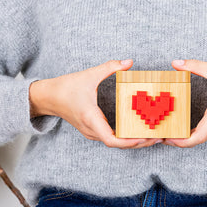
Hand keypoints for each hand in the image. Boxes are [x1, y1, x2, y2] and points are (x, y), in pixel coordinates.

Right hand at [29, 59, 159, 148]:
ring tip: (153, 134)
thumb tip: (129, 62)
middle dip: (139, 142)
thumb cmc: (66, 87)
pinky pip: (112, 138)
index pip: (112, 140)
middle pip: (119, 144)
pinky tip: (138, 129)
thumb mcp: (89, 75)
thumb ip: (110, 67)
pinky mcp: (93, 131)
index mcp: (91, 119)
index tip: (146, 136)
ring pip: (116, 143)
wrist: (47, 97)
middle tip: (159, 136)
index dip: (130, 142)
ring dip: (133, 141)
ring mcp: (92, 133)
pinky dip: (126, 137)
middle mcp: (92, 130)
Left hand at [163, 59, 206, 147]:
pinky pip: (205, 134)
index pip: (198, 136)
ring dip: (183, 139)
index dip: (181, 141)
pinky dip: (191, 135)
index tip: (167, 137)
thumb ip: (195, 66)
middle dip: (177, 141)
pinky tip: (180, 128)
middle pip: (196, 140)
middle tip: (159, 135)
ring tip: (166, 131)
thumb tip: (175, 62)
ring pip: (200, 139)